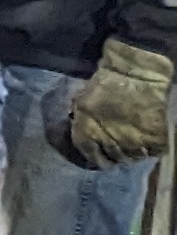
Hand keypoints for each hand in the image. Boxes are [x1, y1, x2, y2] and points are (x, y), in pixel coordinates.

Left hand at [53, 38, 175, 167]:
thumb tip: (81, 132)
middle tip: (122, 146)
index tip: (103, 155)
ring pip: (135, 158)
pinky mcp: (154, 139)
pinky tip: (150, 139)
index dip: (98, 158)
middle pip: (115, 160)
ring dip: (135, 152)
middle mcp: (109, 143)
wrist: (134, 74)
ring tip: (136, 142)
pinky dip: (153, 148)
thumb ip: (80, 121)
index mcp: (87, 134)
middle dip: (117, 154)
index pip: (92, 158)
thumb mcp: (80, 102)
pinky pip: (154, 152)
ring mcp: (133, 143)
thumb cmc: (103, 84)